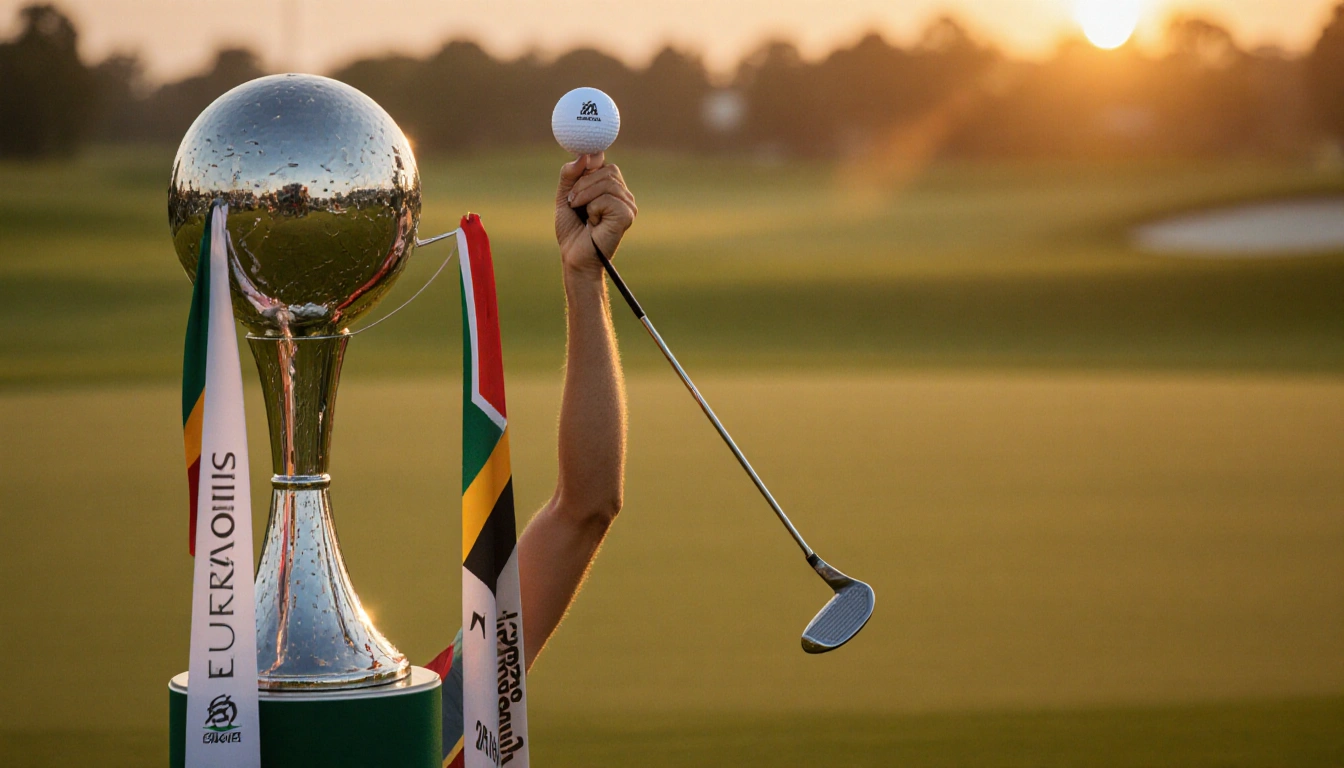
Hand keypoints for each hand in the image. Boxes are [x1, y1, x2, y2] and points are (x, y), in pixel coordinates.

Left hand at [555, 152, 637, 278]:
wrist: (575, 257)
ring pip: (607, 182)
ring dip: (585, 195)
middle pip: (607, 170)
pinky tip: (593, 223)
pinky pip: (608, 198)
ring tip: (580, 211)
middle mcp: (623, 195)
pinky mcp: (627, 216)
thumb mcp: (565, 196)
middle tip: (573, 202)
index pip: (603, 163)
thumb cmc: (572, 231)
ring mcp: (628, 205)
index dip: (589, 165)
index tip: (578, 176)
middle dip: (583, 184)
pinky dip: (593, 208)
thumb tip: (584, 155)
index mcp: (612, 189)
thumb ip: (570, 175)